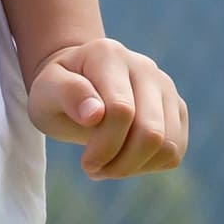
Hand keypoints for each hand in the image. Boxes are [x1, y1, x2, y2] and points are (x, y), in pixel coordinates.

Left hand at [25, 37, 186, 179]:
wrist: (76, 85)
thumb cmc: (57, 91)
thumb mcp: (46, 91)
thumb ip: (66, 94)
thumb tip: (95, 113)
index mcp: (109, 55)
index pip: (121, 111)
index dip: (104, 146)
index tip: (84, 162)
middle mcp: (144, 66)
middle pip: (151, 131)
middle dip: (122, 163)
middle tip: (94, 169)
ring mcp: (165, 87)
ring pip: (168, 145)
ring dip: (135, 167)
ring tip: (107, 165)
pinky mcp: (177, 109)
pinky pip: (175, 151)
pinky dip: (149, 166)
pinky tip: (124, 158)